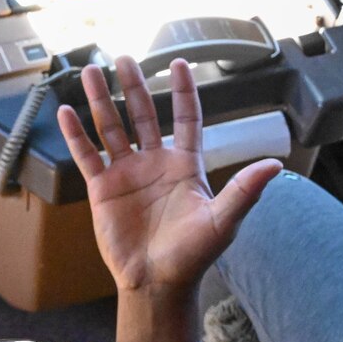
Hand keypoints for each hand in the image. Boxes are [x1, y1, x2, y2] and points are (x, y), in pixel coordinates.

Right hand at [58, 56, 280, 301]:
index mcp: (185, 165)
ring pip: (111, 127)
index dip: (183, 91)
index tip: (177, 63)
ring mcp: (127, 174)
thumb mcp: (223, 220)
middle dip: (134, 85)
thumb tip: (276, 164)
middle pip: (143, 114)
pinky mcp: (103, 190)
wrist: (157, 283)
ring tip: (92, 71)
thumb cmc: (193, 255)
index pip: (185, 118)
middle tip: (124, 58)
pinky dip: (76, 134)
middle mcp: (154, 163)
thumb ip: (245, 189)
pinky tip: (66, 112)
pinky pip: (87, 155)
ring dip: (101, 100)